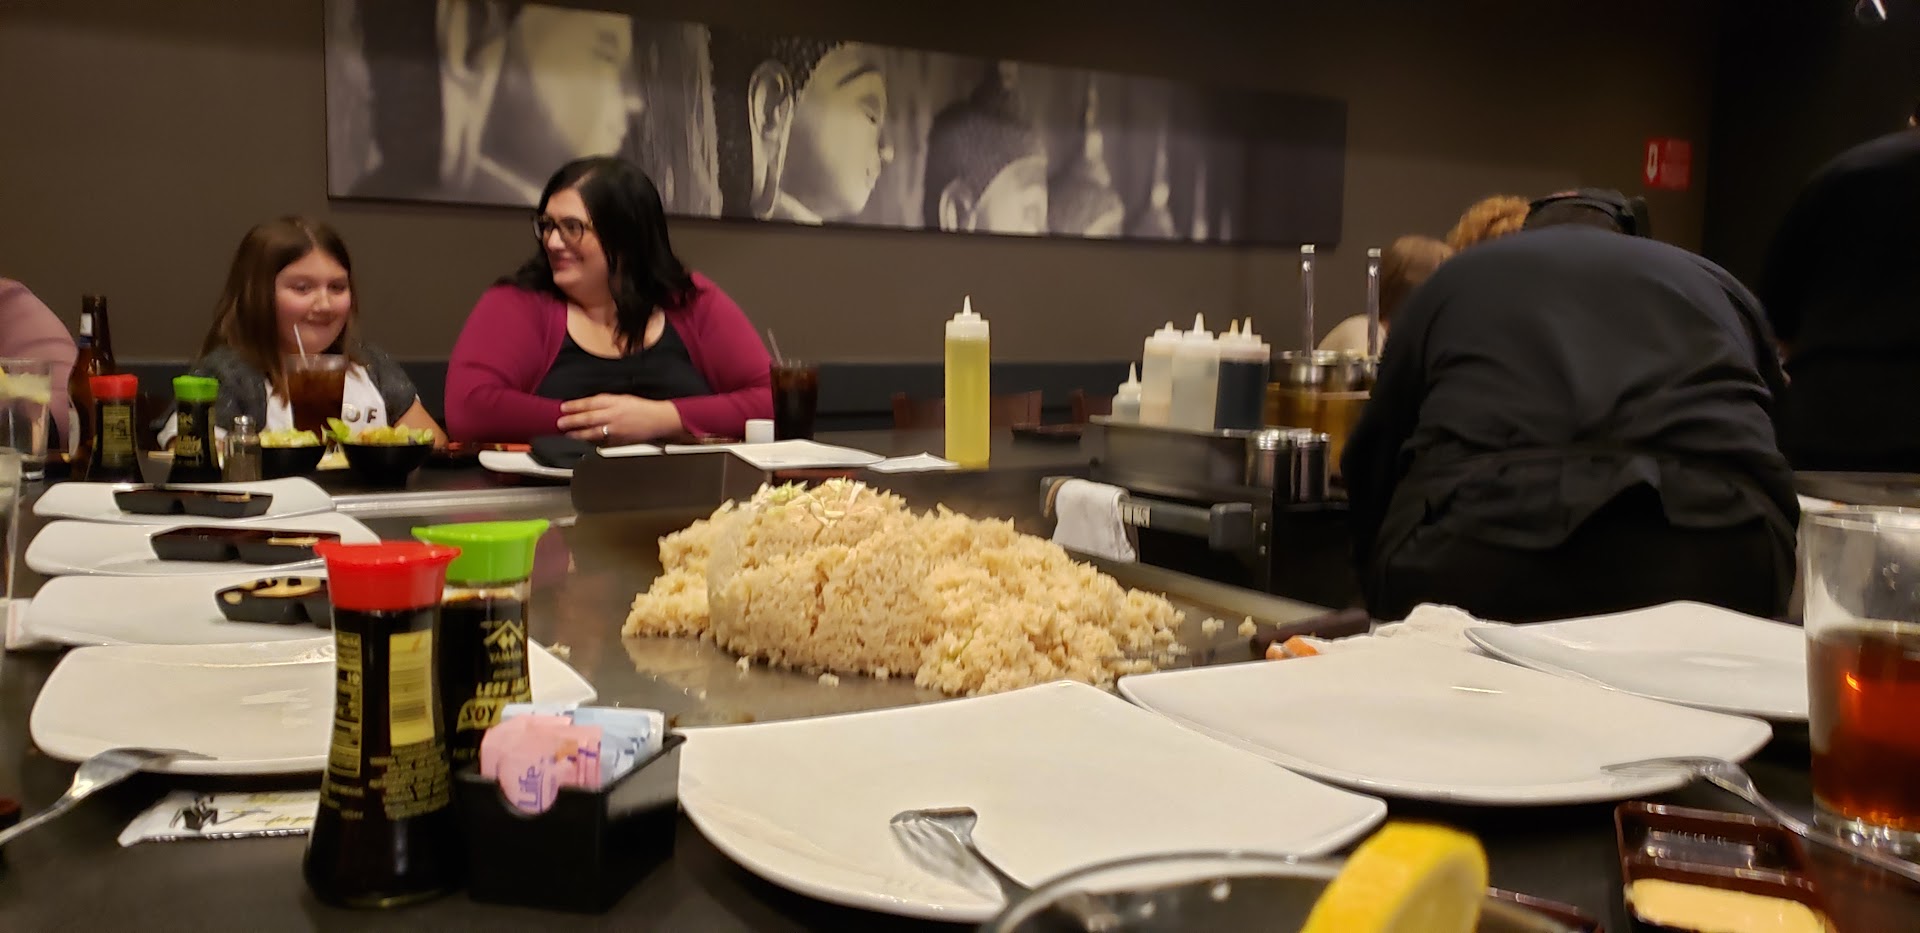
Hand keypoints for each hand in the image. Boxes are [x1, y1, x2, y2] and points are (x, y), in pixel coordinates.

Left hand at [557, 394, 682, 444]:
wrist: (658, 419)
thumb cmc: (641, 408)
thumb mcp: (622, 398)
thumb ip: (605, 402)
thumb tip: (587, 406)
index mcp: (614, 402)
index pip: (590, 403)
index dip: (575, 406)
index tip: (564, 407)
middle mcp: (614, 415)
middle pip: (589, 418)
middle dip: (572, 420)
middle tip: (560, 422)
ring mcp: (616, 429)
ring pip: (593, 432)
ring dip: (579, 433)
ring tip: (568, 434)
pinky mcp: (619, 440)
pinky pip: (603, 441)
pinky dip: (592, 442)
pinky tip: (584, 442)